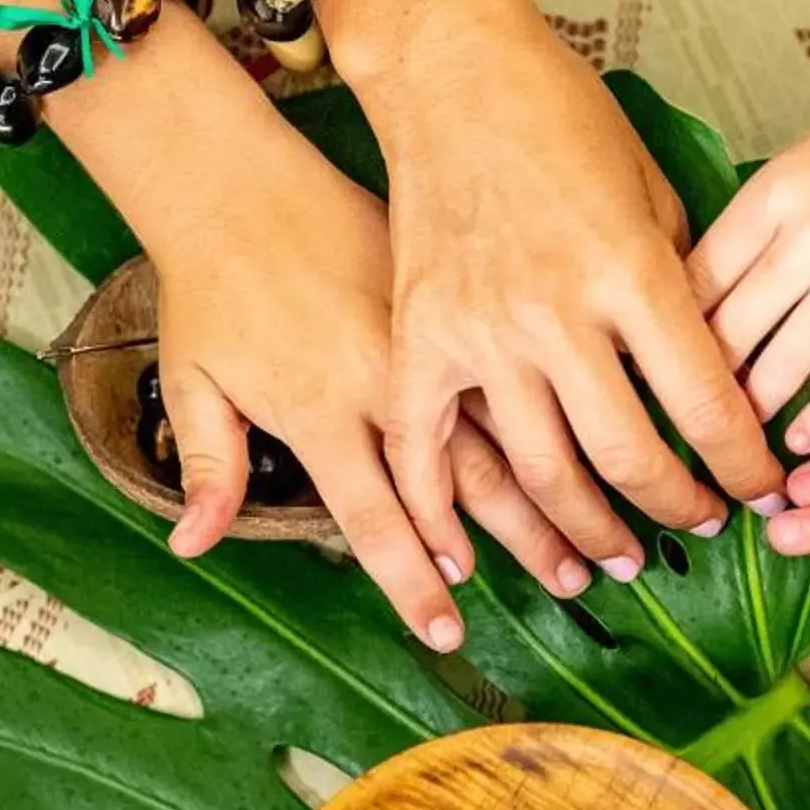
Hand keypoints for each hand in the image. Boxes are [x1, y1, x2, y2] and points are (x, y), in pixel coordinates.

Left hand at [135, 120, 587, 646]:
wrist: (237, 176)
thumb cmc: (211, 282)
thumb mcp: (194, 380)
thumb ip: (210, 468)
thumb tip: (194, 547)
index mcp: (323, 414)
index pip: (380, 523)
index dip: (414, 585)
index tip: (450, 633)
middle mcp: (387, 384)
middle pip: (470, 483)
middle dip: (528, 540)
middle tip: (579, 586)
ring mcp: (426, 335)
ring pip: (510, 420)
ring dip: (564, 479)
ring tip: (614, 519)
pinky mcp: (447, 294)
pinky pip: (516, 353)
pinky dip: (560, 394)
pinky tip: (608, 420)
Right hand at [348, 0, 783, 578]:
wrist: (450, 69)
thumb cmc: (563, 115)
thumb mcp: (652, 188)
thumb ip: (680, 283)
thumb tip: (709, 368)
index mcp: (631, 271)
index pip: (706, 402)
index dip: (744, 464)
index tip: (762, 490)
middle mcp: (556, 311)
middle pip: (628, 455)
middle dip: (675, 507)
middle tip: (699, 525)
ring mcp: (479, 330)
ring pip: (540, 471)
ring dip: (584, 530)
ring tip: (613, 558)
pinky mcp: (418, 335)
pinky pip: (429, 447)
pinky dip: (445, 514)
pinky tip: (470, 559)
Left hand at [687, 83, 809, 454]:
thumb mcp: (808, 164)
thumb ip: (761, 225)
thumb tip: (709, 294)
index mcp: (771, 193)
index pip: (693, 281)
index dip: (663, 335)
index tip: (654, 373)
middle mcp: (805, 234)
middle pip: (726, 331)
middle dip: (698, 389)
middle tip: (683, 427)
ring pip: (782, 364)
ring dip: (754, 415)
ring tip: (737, 449)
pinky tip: (804, 444)